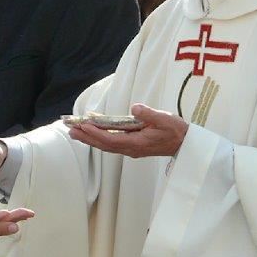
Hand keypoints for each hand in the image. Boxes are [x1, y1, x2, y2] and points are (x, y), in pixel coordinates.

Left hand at [68, 104, 187, 158]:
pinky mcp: (132, 146)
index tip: (85, 126)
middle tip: (71, 130)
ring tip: (76, 132)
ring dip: (90, 139)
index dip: (97, 133)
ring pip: (106, 145)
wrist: (185, 145)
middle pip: (105, 145)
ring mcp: (131, 149)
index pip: (112, 139)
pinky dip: (100, 138)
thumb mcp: (166, 119)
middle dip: (87, 138)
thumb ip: (150, 114)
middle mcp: (132, 149)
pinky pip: (112, 143)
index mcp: (138, 143)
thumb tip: (135, 107)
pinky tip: (92, 133)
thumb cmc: (176, 131)